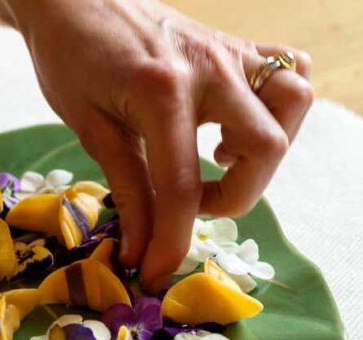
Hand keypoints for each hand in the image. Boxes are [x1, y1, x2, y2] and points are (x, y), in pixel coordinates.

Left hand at [8, 0, 312, 290]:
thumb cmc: (68, 58)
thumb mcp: (91, 128)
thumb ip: (127, 189)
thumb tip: (143, 251)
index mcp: (162, 92)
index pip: (181, 187)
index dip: (172, 242)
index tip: (158, 274)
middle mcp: (209, 67)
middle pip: (266, 147)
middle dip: (235, 198)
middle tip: (191, 205)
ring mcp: (229, 50)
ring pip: (294, 102)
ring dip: (267, 149)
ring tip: (220, 160)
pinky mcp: (235, 43)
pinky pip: (288, 68)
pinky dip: (279, 107)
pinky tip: (236, 126)